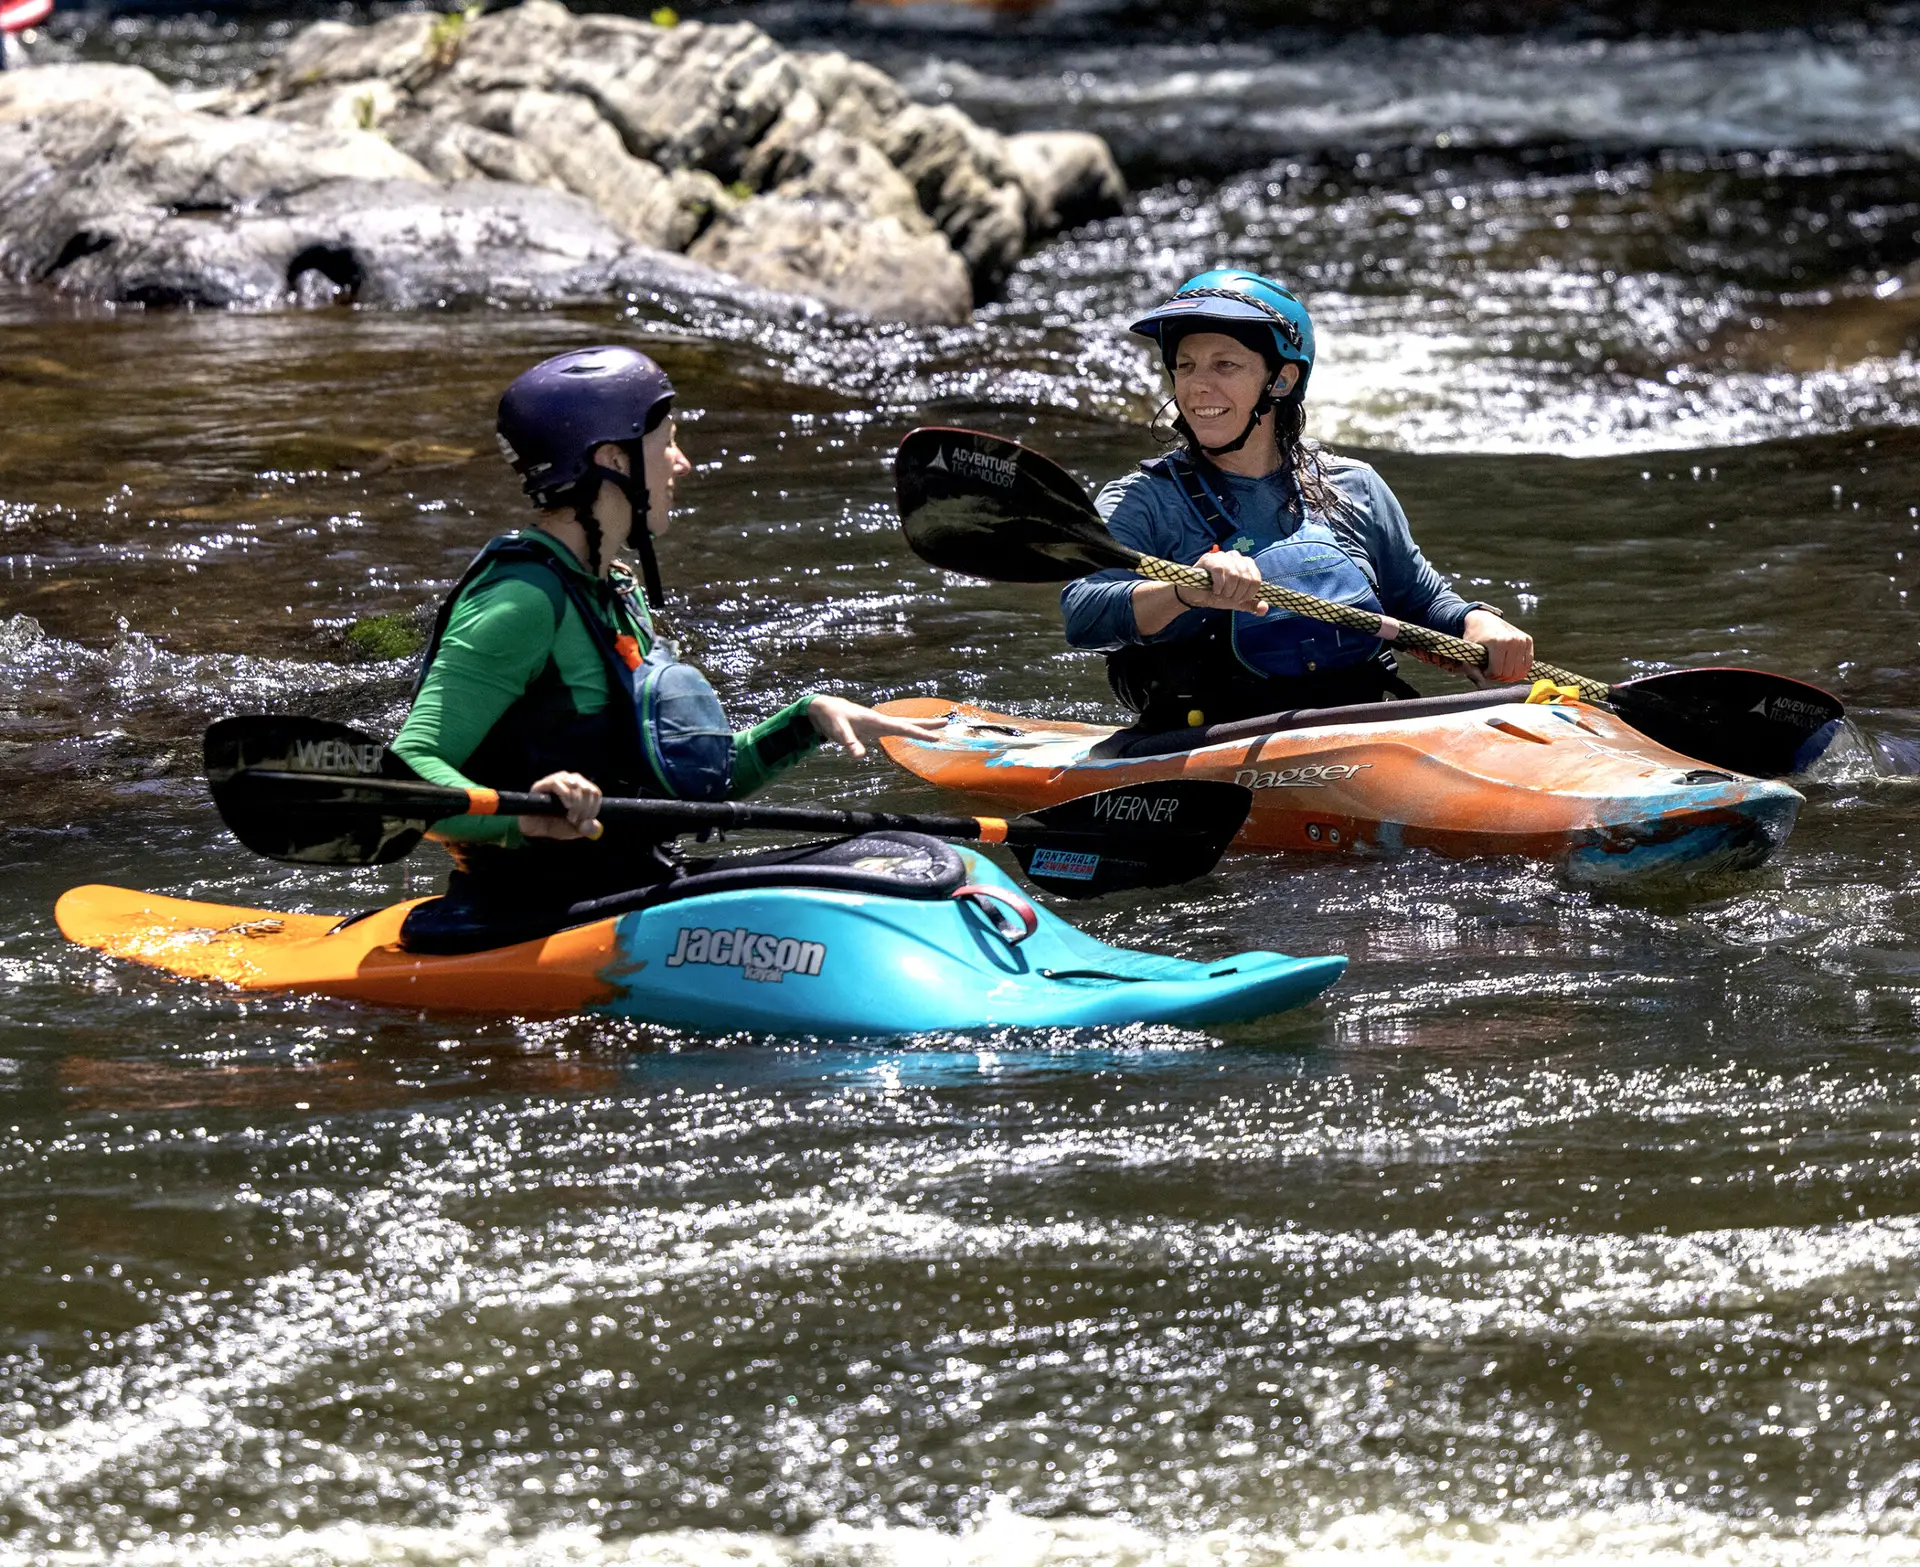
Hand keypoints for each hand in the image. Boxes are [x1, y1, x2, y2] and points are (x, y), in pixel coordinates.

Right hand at [519, 770, 602, 840]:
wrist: (536, 830)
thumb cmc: (556, 825)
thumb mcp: (576, 830)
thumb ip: (588, 828)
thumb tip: (595, 826)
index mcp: (581, 789)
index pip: (595, 792)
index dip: (594, 808)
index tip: (587, 821)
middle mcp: (571, 781)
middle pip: (587, 788)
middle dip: (585, 808)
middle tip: (577, 820)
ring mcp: (557, 780)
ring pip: (575, 784)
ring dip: (576, 803)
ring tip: (570, 817)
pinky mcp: (543, 784)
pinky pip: (557, 783)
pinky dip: (565, 795)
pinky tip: (566, 806)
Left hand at [806, 695, 949, 759]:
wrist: (825, 708)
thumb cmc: (832, 718)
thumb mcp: (839, 732)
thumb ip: (849, 743)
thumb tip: (860, 757)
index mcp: (876, 721)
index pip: (903, 728)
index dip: (920, 734)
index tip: (937, 737)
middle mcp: (880, 720)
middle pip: (908, 723)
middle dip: (927, 725)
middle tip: (947, 723)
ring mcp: (878, 724)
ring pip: (904, 725)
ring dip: (920, 726)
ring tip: (937, 727)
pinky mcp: (874, 728)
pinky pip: (895, 729)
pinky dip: (907, 730)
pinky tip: (912, 732)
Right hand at [1178, 548, 1269, 614]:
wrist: (1196, 596)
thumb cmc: (1217, 595)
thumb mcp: (1237, 602)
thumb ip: (1252, 605)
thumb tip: (1264, 608)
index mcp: (1246, 564)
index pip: (1256, 579)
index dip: (1249, 594)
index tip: (1239, 599)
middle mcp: (1236, 556)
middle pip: (1246, 577)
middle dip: (1237, 594)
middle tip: (1228, 597)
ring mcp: (1222, 556)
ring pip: (1234, 574)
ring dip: (1227, 590)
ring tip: (1221, 594)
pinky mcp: (1209, 559)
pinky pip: (1219, 570)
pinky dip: (1218, 585)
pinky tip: (1215, 589)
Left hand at [1462, 609, 1534, 684]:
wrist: (1484, 620)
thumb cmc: (1475, 638)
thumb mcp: (1469, 653)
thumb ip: (1472, 671)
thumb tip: (1482, 686)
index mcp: (1498, 642)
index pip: (1497, 671)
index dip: (1488, 675)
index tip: (1483, 670)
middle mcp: (1513, 640)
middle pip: (1509, 673)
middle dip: (1499, 676)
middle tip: (1491, 670)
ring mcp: (1522, 640)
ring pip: (1520, 671)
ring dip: (1509, 675)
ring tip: (1499, 668)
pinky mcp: (1528, 641)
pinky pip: (1527, 665)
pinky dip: (1519, 670)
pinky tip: (1509, 666)